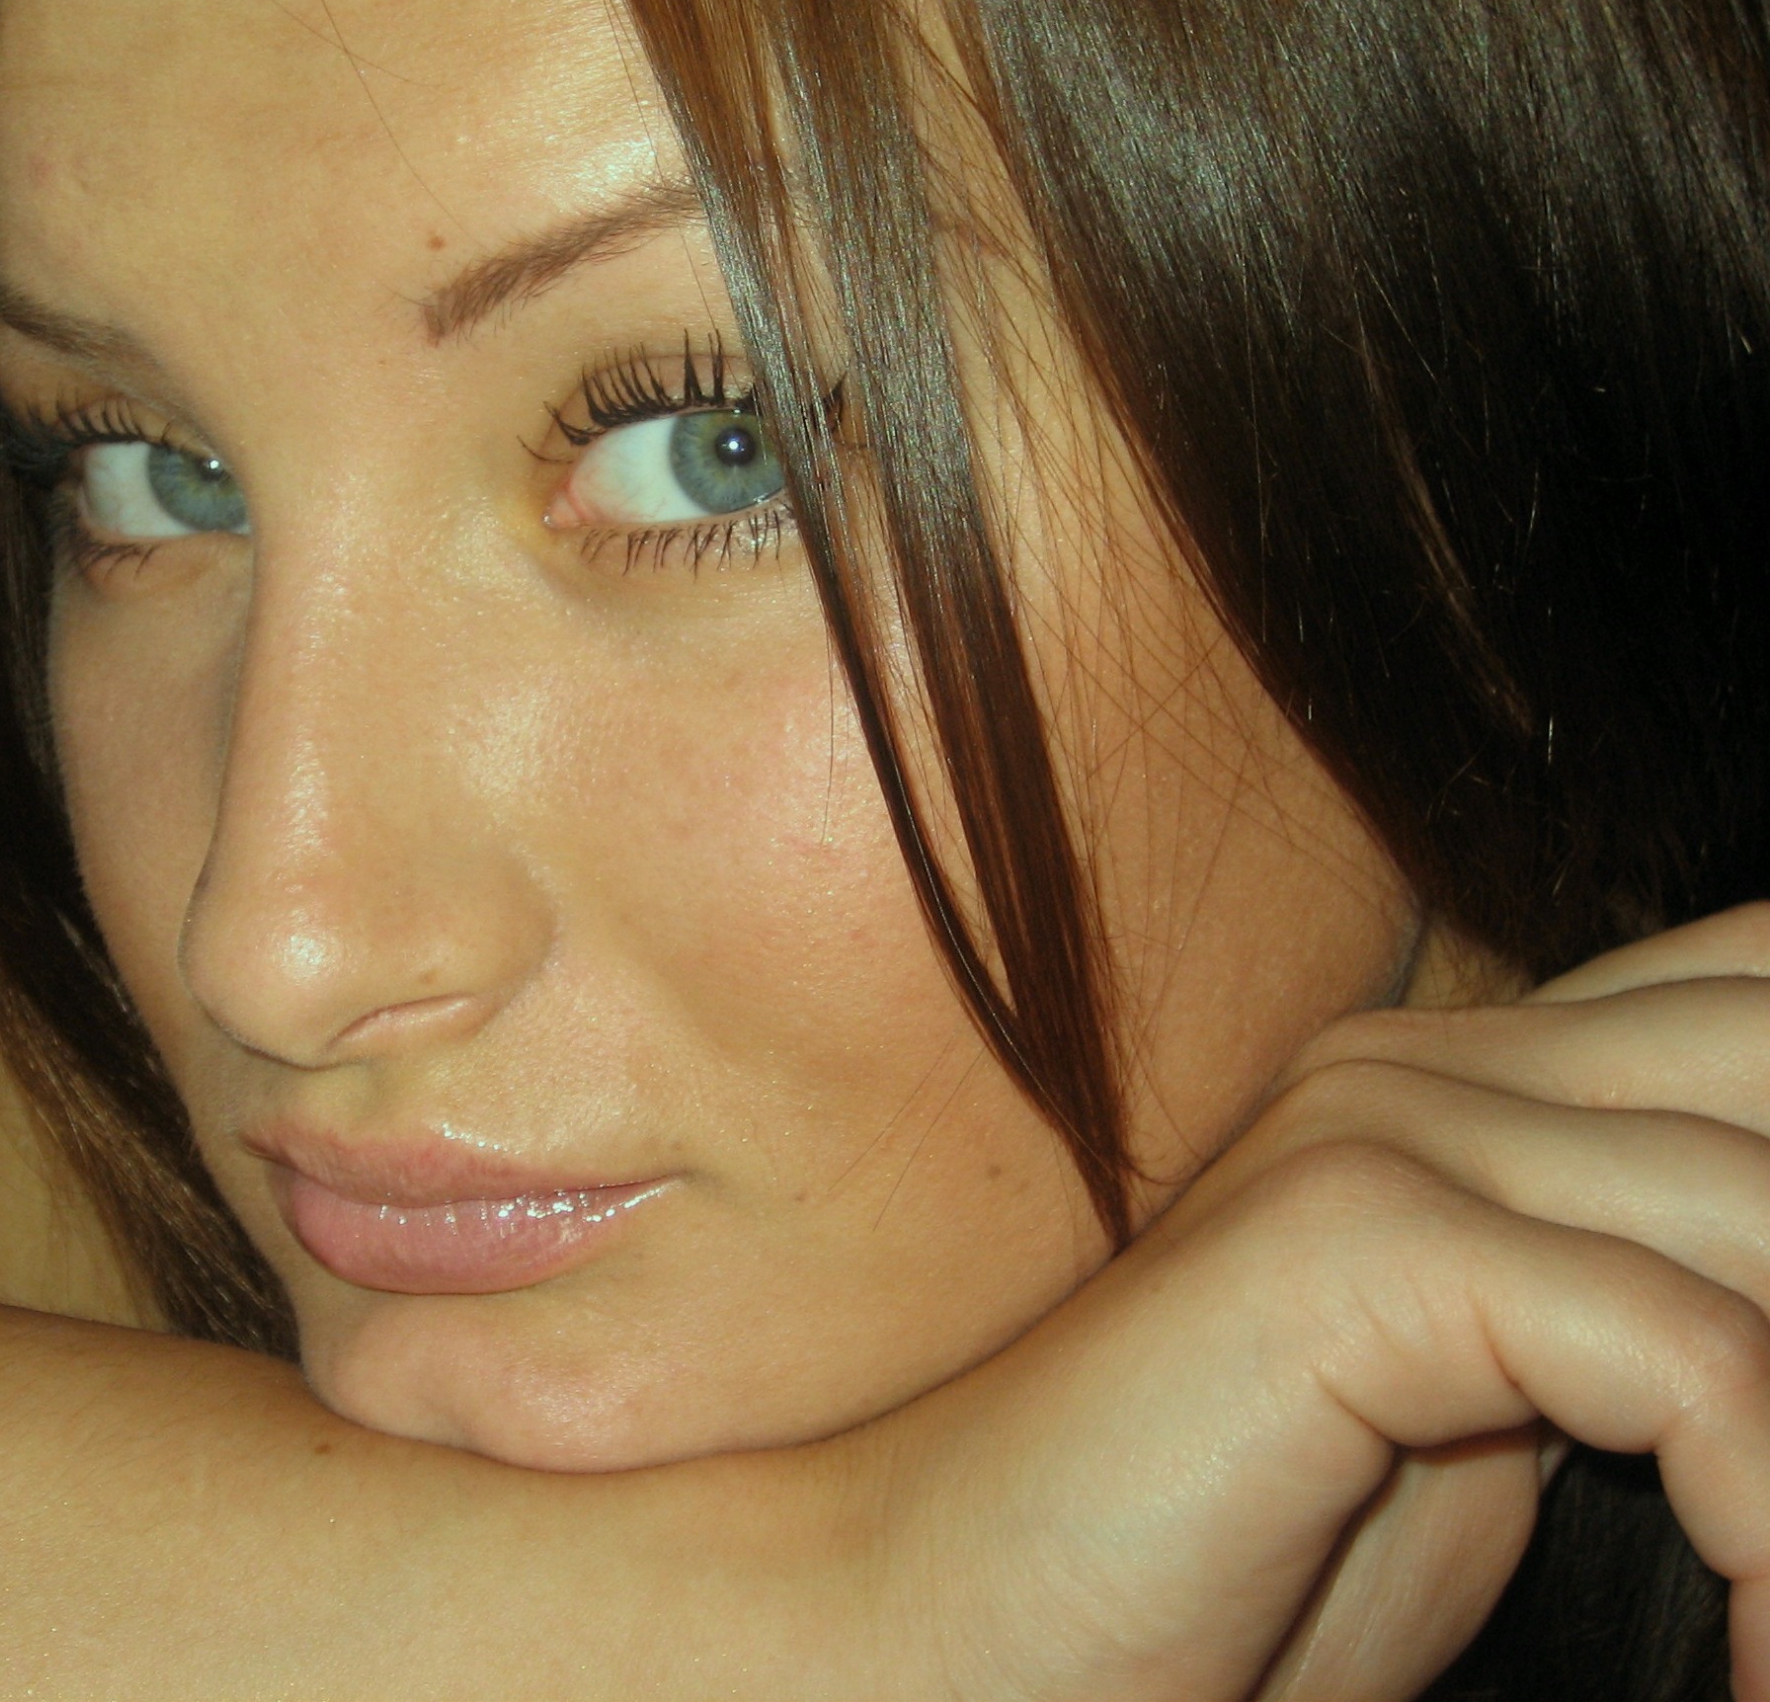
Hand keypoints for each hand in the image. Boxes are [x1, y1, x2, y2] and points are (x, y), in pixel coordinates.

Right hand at [844, 904, 1769, 1701]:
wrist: (943, 1630)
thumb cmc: (1214, 1579)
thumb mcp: (1505, 1439)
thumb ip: (1654, 1326)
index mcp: (1467, 1075)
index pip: (1754, 996)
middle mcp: (1425, 1057)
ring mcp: (1375, 1126)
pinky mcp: (1345, 1238)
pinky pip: (1692, 1359)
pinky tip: (1751, 1664)